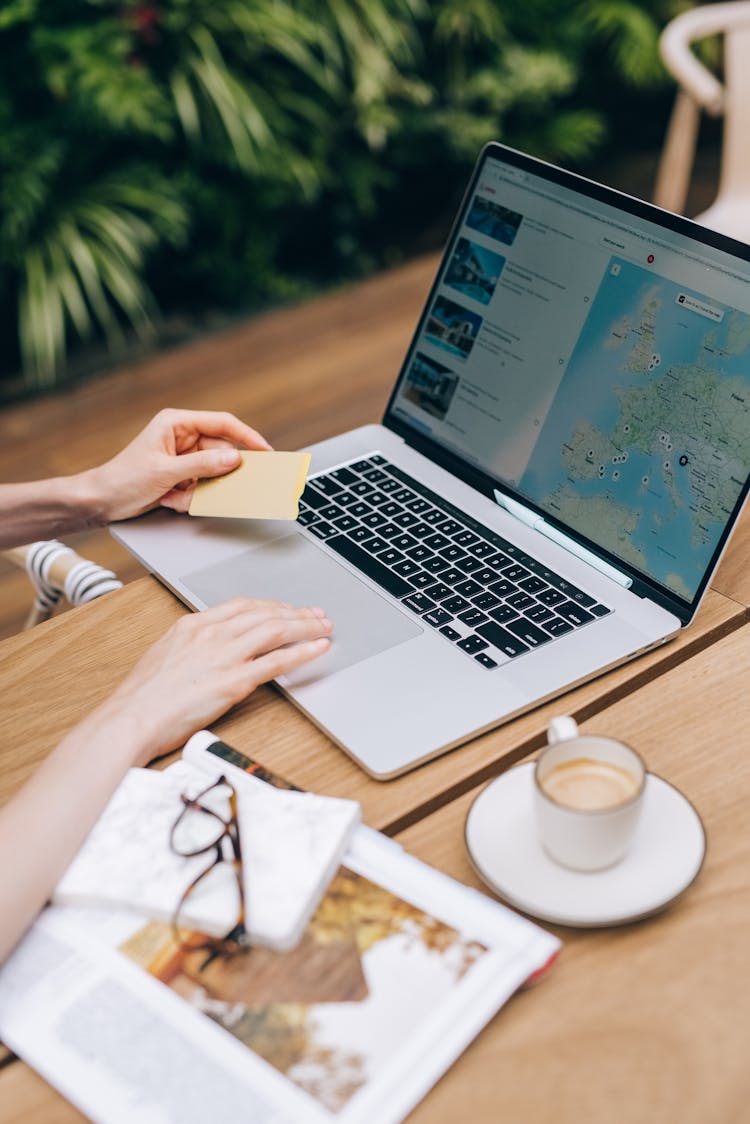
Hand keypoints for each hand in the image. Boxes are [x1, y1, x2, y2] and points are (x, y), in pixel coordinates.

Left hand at [88, 408, 271, 521]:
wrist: (100, 502)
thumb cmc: (122, 480)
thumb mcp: (165, 472)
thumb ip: (203, 464)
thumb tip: (233, 458)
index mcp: (176, 423)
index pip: (222, 423)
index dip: (247, 437)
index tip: (265, 451)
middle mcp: (182, 437)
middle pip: (220, 452)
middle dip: (215, 475)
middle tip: (218, 488)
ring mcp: (182, 457)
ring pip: (212, 474)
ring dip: (198, 491)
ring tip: (175, 496)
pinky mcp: (181, 475)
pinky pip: (201, 486)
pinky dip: (189, 498)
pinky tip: (169, 499)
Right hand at [97, 599, 332, 764]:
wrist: (131, 719)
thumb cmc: (141, 697)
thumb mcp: (164, 655)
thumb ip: (190, 646)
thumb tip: (209, 650)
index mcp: (192, 625)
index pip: (242, 605)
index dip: (271, 605)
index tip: (287, 608)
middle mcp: (210, 634)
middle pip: (264, 613)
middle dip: (296, 612)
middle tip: (317, 614)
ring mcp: (223, 656)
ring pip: (276, 630)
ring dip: (306, 626)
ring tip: (324, 627)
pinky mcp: (233, 682)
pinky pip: (277, 662)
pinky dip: (303, 652)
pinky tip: (318, 649)